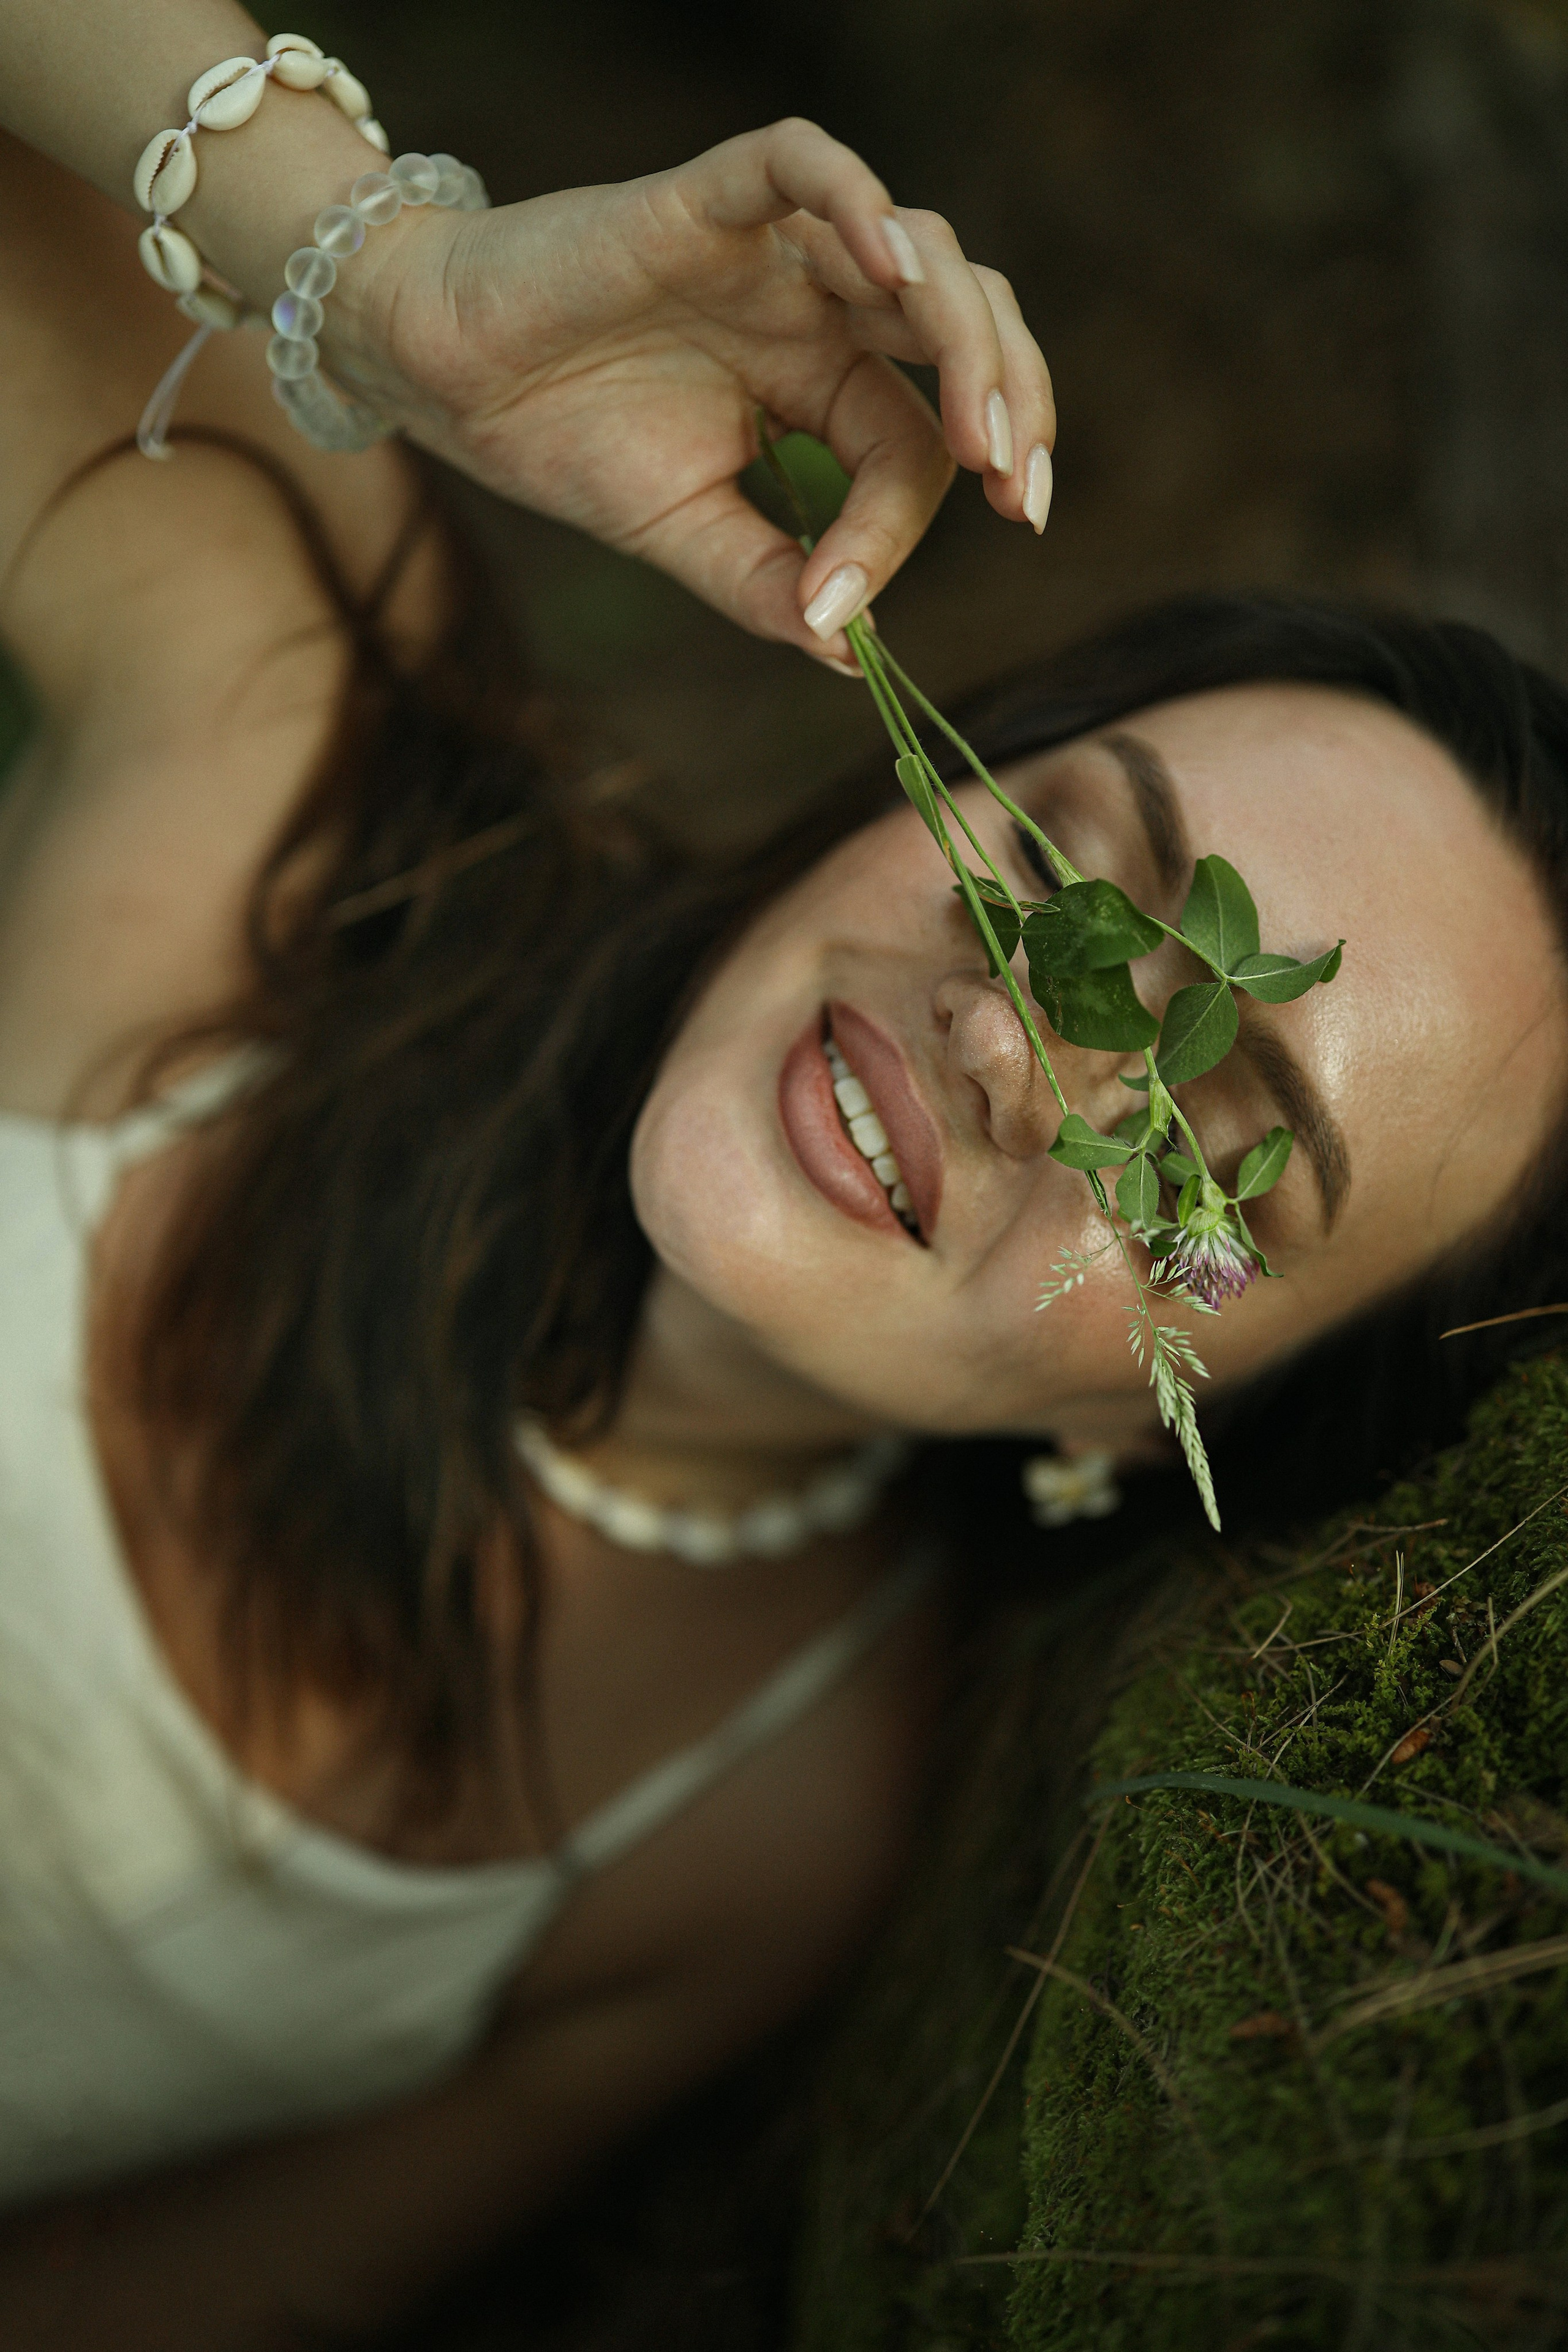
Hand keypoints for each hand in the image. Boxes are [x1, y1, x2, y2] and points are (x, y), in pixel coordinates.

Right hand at [341, 118, 1055, 665]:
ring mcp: (772, 248)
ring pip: (915, 246)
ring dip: (966, 331)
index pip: (911, 440)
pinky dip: (858, 200)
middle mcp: (817, 307)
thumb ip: (768, 586)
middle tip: (1014, 489)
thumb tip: (848, 655)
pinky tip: (891, 268)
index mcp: (821, 383)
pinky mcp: (707, 200)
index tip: (855, 603)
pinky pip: (803, 163)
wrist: (443, 378)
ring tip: (975, 424)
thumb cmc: (561, 441)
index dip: (916, 518)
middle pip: (961, 324)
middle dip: (1009, 401)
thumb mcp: (685, 536)